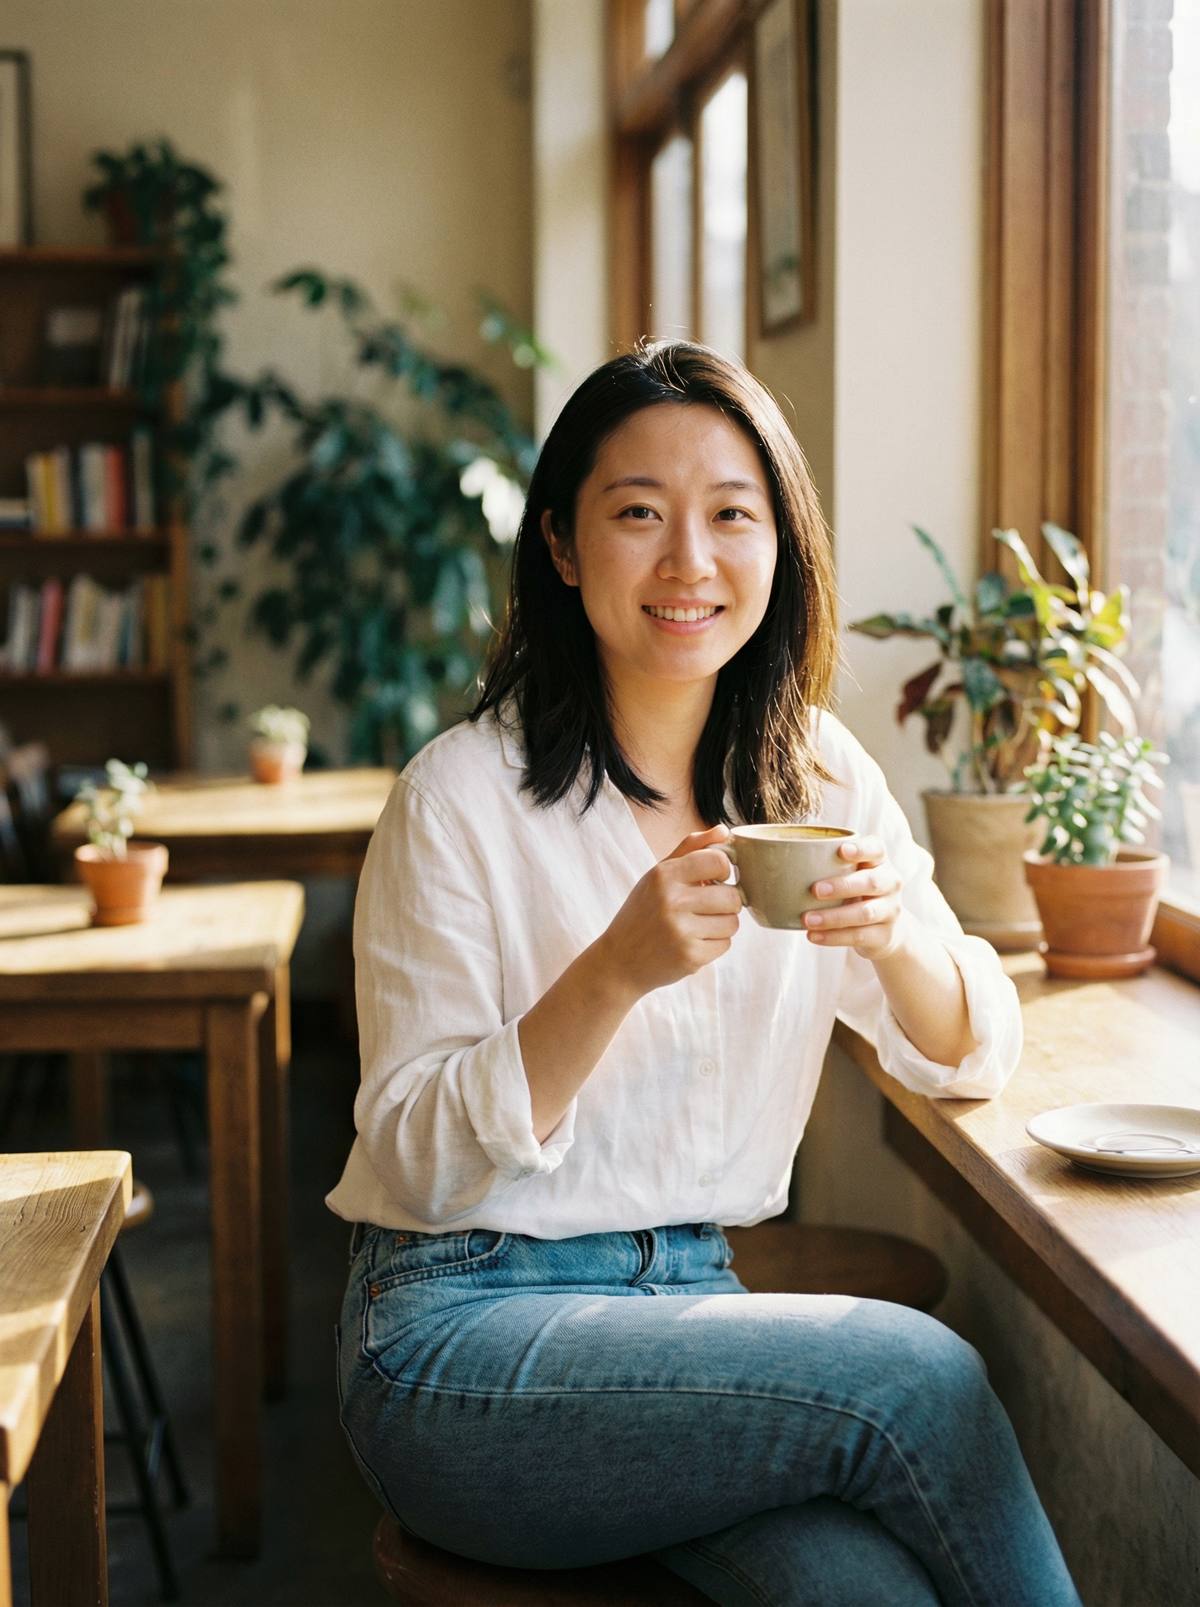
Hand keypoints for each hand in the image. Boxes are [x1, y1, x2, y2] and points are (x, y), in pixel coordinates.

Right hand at [596, 825, 742, 999]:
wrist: (619, 961)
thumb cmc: (642, 913)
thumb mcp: (657, 875)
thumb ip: (690, 849)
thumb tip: (724, 831)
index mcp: (664, 875)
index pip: (718, 861)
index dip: (724, 871)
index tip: (714, 879)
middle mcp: (672, 901)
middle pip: (732, 896)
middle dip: (726, 902)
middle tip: (707, 907)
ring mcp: (681, 931)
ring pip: (733, 922)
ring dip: (722, 924)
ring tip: (699, 925)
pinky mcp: (690, 957)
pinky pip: (725, 944)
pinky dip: (715, 944)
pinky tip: (694, 942)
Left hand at [802, 835, 908, 959]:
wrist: (886, 930)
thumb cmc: (856, 894)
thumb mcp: (850, 876)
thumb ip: (825, 866)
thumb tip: (770, 862)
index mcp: (879, 862)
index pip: (876, 849)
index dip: (861, 849)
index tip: (841, 850)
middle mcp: (890, 883)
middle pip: (871, 882)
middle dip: (843, 886)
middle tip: (815, 889)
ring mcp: (890, 910)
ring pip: (865, 913)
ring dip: (834, 916)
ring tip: (808, 919)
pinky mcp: (884, 935)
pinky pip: (859, 936)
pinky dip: (834, 937)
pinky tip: (813, 936)